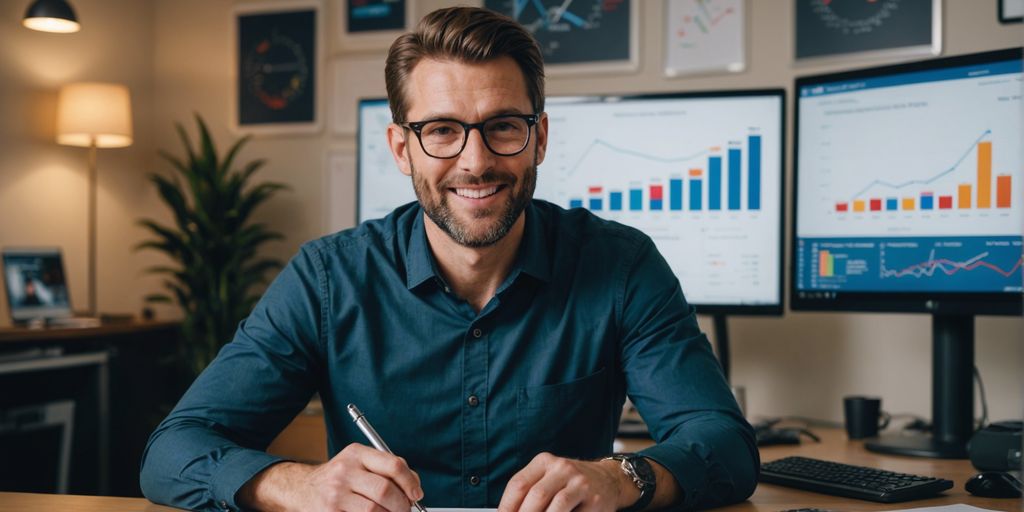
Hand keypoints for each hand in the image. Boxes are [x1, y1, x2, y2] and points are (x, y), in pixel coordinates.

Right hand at [239, 443, 423, 511]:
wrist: (302, 488)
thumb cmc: (339, 478)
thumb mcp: (359, 464)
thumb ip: (387, 470)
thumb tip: (414, 487)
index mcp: (357, 453)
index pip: (393, 465)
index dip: (410, 482)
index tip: (417, 494)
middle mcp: (345, 470)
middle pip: (386, 491)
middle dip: (402, 505)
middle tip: (405, 510)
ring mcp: (335, 493)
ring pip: (375, 510)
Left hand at [497, 452, 637, 511]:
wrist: (608, 479)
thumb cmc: (570, 482)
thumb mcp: (548, 477)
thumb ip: (529, 492)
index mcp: (545, 461)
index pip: (519, 484)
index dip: (507, 506)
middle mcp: (563, 468)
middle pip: (536, 496)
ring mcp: (581, 483)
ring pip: (557, 507)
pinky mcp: (596, 500)